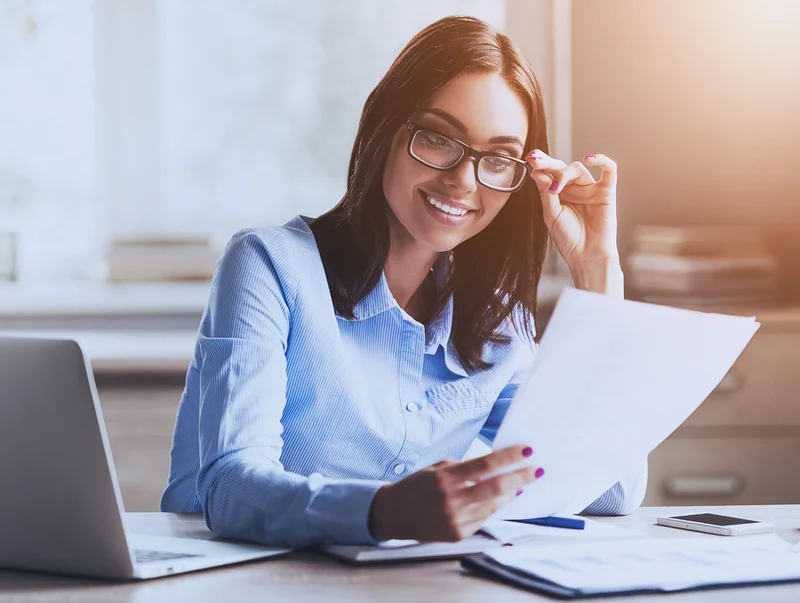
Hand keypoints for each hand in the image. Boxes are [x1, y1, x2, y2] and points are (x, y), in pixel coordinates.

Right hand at [368, 445, 543, 541]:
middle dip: (521, 477)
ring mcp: (456, 519)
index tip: (528, 451)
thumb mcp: (438, 468)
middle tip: (536, 470)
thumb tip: (496, 466)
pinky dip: (494, 506)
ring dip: (511, 493)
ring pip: (494, 505)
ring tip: (520, 484)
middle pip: (497, 487)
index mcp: (446, 478)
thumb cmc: (417, 486)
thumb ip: (465, 468)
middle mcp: (452, 500)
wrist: (394, 514)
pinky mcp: (458, 534)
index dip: (509, 458)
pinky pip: (483, 518)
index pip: (485, 465)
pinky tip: (499, 498)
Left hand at [526, 150, 623, 294]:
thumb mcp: (551, 215)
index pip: (549, 173)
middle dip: (547, 163)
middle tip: (534, 161)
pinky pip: (609, 170)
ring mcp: (590, 189)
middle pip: (561, 167)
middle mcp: (574, 189)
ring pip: (578, 169)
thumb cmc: (568, 239)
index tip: (528, 158)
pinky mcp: (606, 192)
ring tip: (555, 188)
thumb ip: (546, 193)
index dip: (540, 164)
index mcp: (559, 193)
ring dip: (564, 174)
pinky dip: (602, 160)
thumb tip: (536, 172)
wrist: (586, 256)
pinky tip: (589, 159)